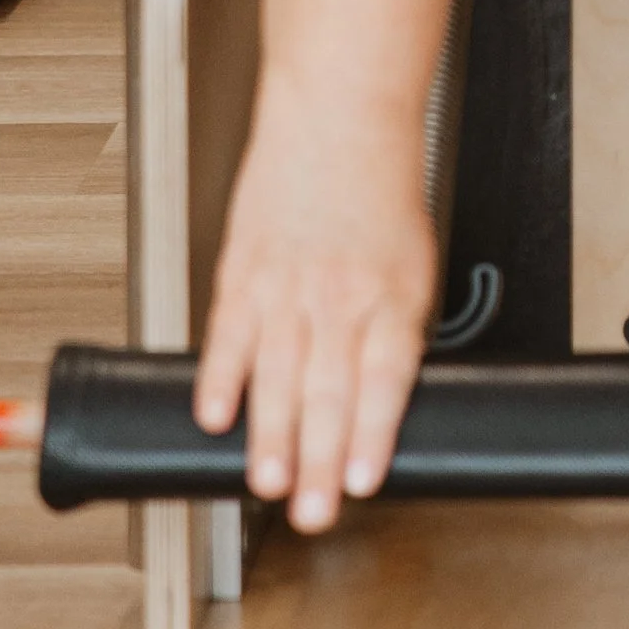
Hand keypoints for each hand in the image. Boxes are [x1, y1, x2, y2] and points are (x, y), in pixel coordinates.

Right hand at [192, 93, 437, 534]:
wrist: (339, 114)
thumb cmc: (380, 192)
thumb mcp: (413, 263)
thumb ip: (393, 333)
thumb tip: (381, 407)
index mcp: (392, 295)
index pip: (385, 379)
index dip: (372, 435)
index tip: (363, 480)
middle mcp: (341, 295)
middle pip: (330, 391)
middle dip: (321, 461)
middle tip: (314, 514)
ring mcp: (289, 284)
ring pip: (279, 375)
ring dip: (272, 436)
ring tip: (269, 483)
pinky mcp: (244, 270)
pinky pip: (229, 335)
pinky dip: (220, 379)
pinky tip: (216, 417)